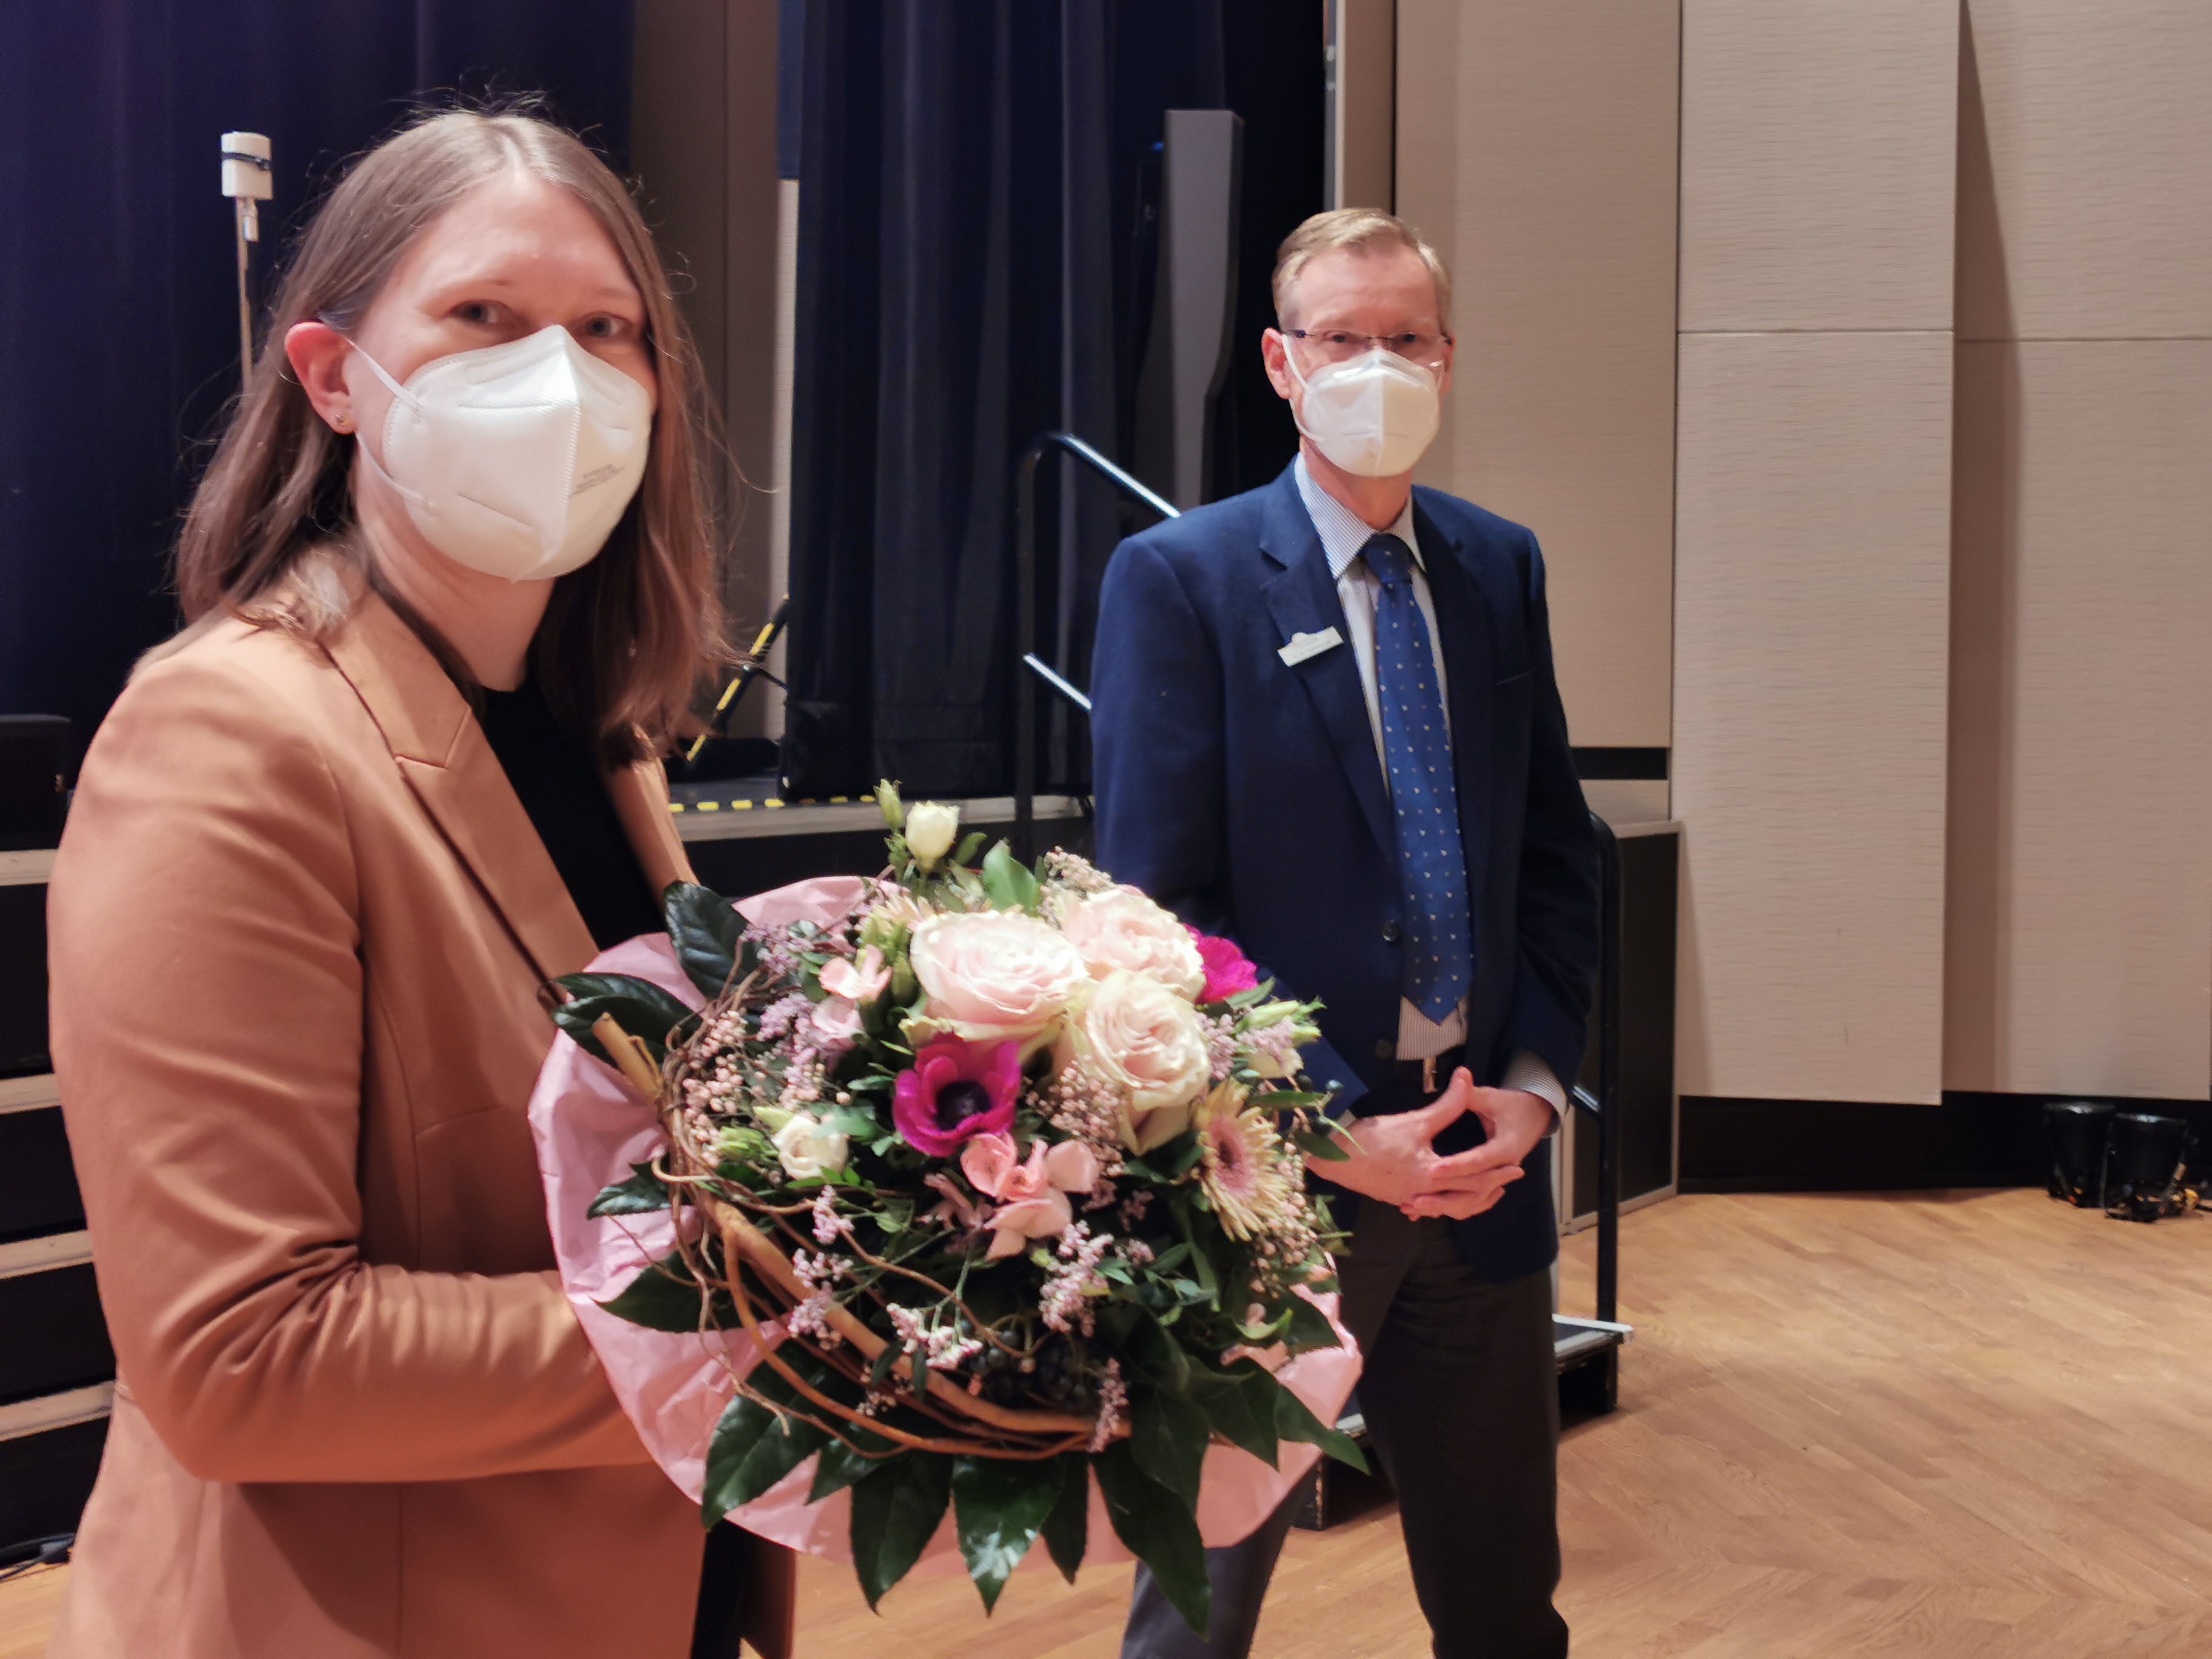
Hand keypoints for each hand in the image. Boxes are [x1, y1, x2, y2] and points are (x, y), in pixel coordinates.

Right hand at [1305, 1069, 1524, 1212]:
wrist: (1332, 1157)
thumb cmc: (1371, 1139)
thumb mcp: (1414, 1120)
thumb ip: (1446, 1103)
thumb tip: (1466, 1077)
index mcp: (1431, 1175)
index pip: (1474, 1177)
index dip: (1497, 1171)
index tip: (1517, 1165)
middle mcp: (1423, 1194)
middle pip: (1466, 1197)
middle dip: (1490, 1188)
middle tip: (1510, 1178)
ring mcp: (1409, 1199)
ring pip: (1448, 1207)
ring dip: (1469, 1199)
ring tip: (1485, 1190)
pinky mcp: (1397, 1198)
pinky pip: (1428, 1207)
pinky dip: (1443, 1203)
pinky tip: (1445, 1198)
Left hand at [1399, 1081, 1552, 1220]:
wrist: (1534, 1116)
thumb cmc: (1513, 1106)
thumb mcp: (1493, 1098)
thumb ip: (1471, 1094)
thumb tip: (1460, 1075)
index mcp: (1506, 1148)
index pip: (1477, 1161)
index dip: (1455, 1166)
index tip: (1432, 1170)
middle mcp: (1502, 1169)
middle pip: (1473, 1191)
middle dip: (1443, 1196)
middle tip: (1414, 1198)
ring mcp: (1496, 1179)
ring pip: (1470, 1203)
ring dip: (1442, 1206)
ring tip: (1413, 1206)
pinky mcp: (1488, 1183)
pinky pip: (1468, 1202)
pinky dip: (1447, 1206)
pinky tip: (1422, 1210)